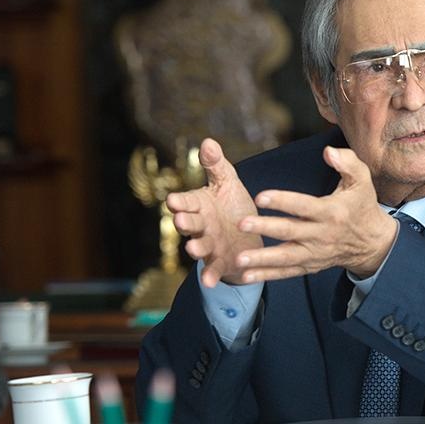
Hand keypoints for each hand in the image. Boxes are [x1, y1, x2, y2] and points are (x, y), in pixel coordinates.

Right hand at [168, 138, 262, 286]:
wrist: (249, 235)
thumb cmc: (233, 205)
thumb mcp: (228, 182)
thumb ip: (216, 165)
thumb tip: (208, 141)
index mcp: (199, 204)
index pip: (186, 201)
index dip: (180, 202)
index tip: (174, 201)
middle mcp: (200, 225)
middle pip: (189, 224)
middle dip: (185, 222)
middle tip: (182, 220)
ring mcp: (209, 244)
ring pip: (198, 246)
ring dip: (195, 248)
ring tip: (194, 249)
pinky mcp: (219, 262)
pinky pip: (212, 269)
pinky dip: (209, 276)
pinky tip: (209, 282)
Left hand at [235, 146, 397, 282]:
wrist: (372, 242)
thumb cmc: (362, 205)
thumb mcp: (363, 180)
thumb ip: (347, 162)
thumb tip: (328, 152)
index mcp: (332, 212)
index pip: (304, 206)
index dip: (282, 201)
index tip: (260, 197)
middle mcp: (322, 234)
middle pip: (290, 231)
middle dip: (265, 227)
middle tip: (241, 224)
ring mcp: (315, 253)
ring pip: (286, 257)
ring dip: (262, 259)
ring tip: (239, 259)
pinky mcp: (310, 265)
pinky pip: (287, 272)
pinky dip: (267, 275)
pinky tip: (246, 275)